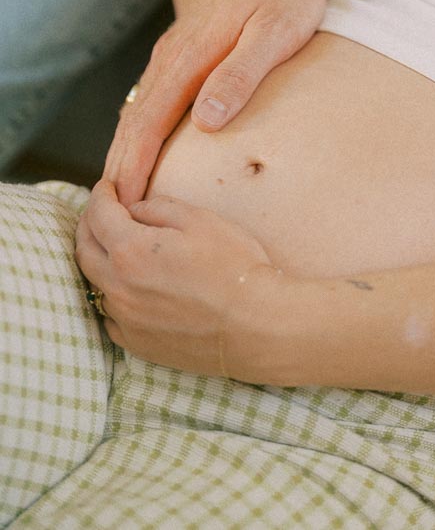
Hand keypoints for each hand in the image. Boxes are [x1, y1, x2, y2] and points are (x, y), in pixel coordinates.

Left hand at [75, 180, 276, 376]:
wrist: (253, 324)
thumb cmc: (233, 266)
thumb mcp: (200, 220)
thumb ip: (159, 208)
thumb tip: (136, 210)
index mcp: (131, 251)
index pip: (99, 215)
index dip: (101, 195)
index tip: (106, 187)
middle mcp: (118, 287)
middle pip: (85, 249)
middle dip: (89, 224)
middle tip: (101, 212)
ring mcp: (125, 319)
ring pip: (94, 283)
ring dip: (99, 260)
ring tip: (113, 247)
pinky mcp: (136, 343)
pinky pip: (110, 315)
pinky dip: (112, 295)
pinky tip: (127, 288)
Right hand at [104, 0, 330, 206]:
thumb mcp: (275, 34)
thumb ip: (241, 75)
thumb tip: (206, 122)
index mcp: (190, 56)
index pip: (150, 121)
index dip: (134, 164)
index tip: (125, 203)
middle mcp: (173, 55)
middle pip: (136, 118)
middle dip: (121, 165)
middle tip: (113, 213)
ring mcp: (175, 50)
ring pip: (141, 106)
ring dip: (127, 147)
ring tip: (124, 191)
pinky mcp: (184, 49)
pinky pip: (153, 94)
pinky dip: (141, 125)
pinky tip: (144, 144)